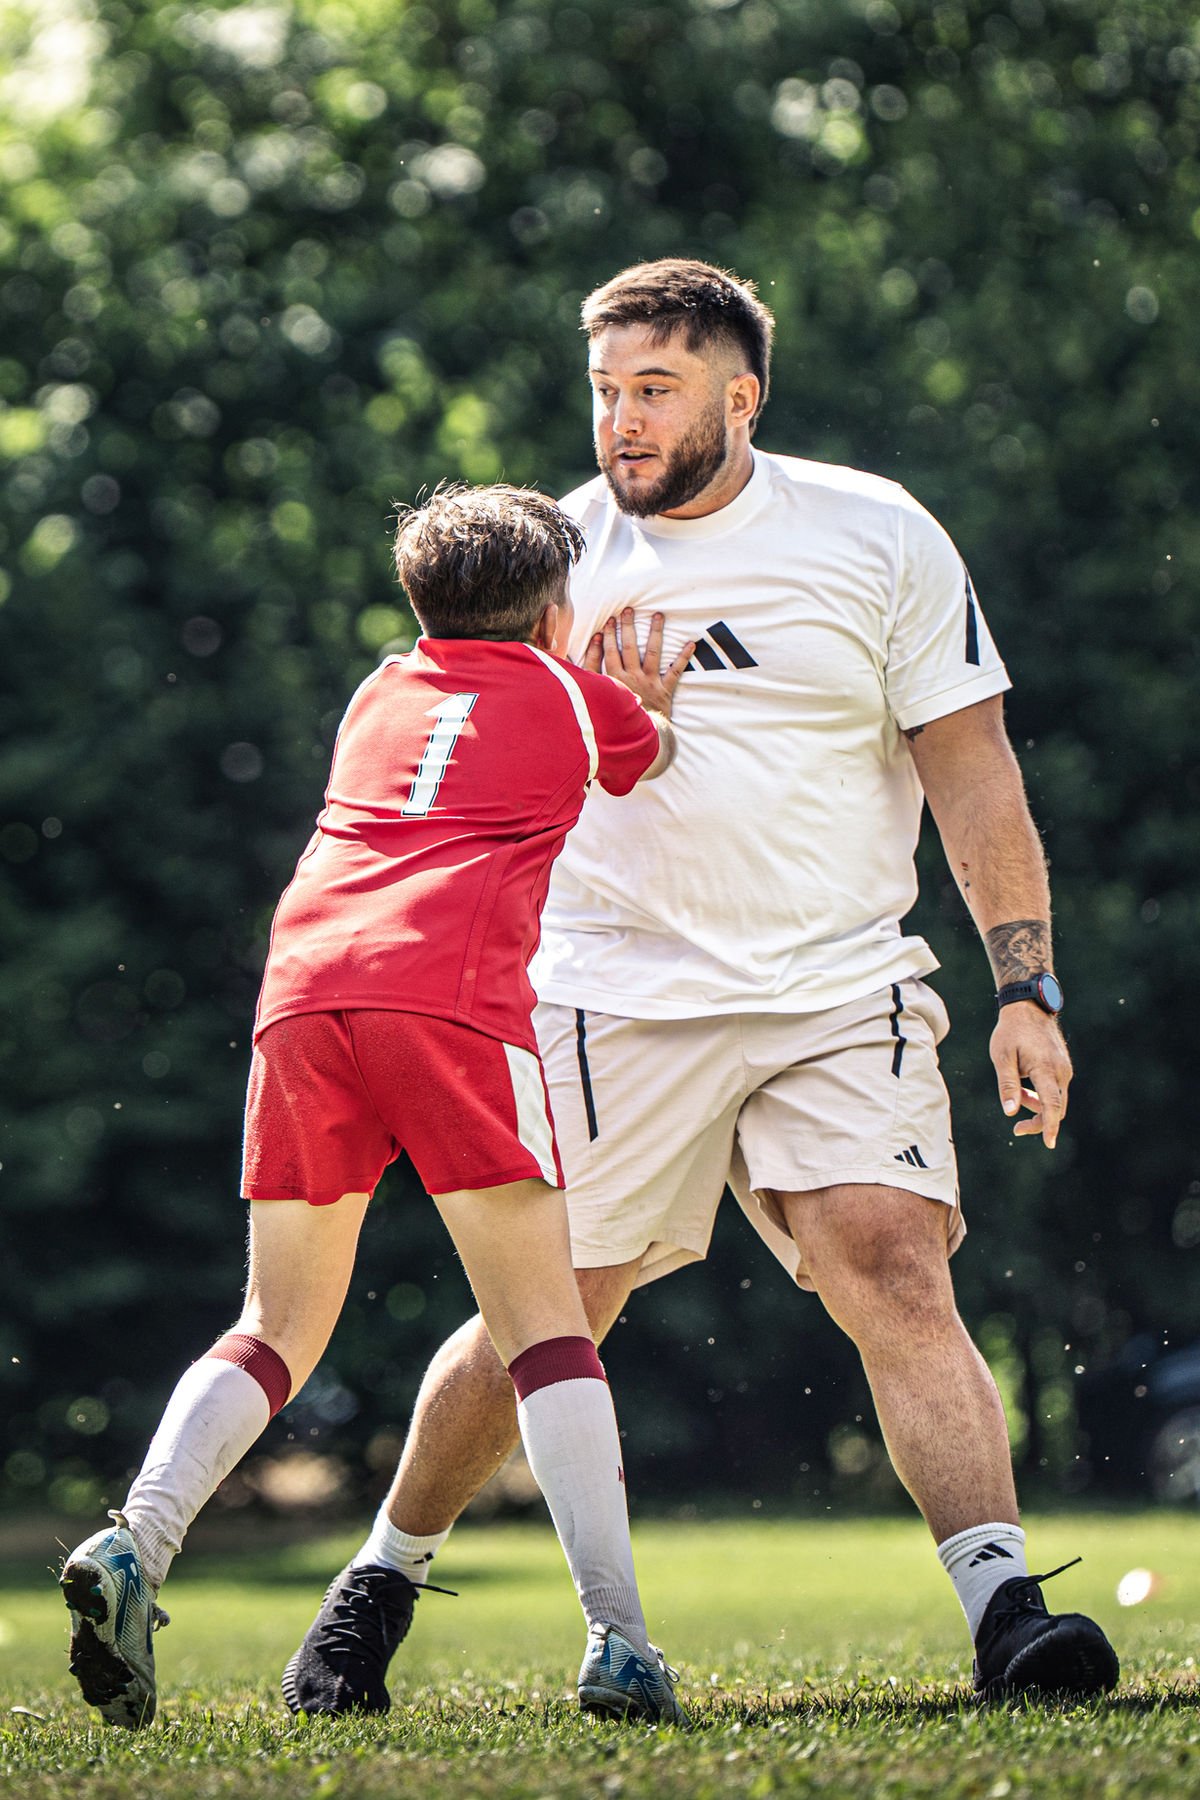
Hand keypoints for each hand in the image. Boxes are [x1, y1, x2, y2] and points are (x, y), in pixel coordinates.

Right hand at [581, 609, 693, 718]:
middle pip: (630, 647)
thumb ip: (589, 673)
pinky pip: (676, 672)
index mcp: (614, 679)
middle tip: (629, 610)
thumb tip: (592, 648)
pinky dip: (684, 658)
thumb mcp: (594, 698)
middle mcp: (632, 678)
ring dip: (655, 633)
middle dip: (628, 627)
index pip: (611, 652)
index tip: (610, 621)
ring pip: (652, 653)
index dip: (610, 635)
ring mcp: (649, 683)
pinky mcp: (664, 691)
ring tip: (658, 616)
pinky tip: (692, 644)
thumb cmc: (612, 720)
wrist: (633, 741)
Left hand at [989, 1004, 1072, 1148]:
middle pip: (1056, 1108)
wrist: (1028, 1008)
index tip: (1049, 1144)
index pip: (1052, 1105)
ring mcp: (1064, 1069)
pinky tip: (1025, 1087)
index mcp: (1045, 1069)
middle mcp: (1060, 1071)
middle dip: (1039, 1122)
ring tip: (1017, 1095)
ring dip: (1037, 1106)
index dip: (1050, 1126)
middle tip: (1016, 1129)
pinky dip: (1042, 1095)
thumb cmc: (1011, 1031)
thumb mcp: (1002, 1057)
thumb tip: (1011, 1112)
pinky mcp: (1063, 1067)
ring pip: (1056, 1100)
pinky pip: (1056, 1090)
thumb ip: (1007, 1085)